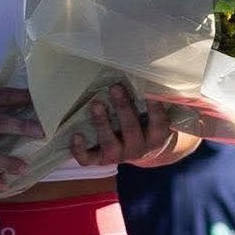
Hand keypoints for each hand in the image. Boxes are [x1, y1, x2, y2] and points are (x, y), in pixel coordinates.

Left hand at [70, 84, 191, 166]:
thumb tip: (144, 75)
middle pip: (131, 131)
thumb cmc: (146, 123)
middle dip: (123, 108)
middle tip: (115, 87)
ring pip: (110, 146)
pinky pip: (89, 160)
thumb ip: (149, 99)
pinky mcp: (101, 160)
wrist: (141, 151)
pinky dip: (80, 150)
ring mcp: (119, 156)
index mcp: (155, 136)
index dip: (155, 108)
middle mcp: (138, 148)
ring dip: (102, 124)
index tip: (149, 91)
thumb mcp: (153, 114)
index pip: (159, 123)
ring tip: (96, 104)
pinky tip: (76, 135)